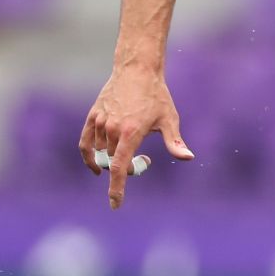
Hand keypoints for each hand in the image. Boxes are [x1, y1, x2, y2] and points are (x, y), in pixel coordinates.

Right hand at [79, 65, 193, 207]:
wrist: (136, 71)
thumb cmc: (157, 96)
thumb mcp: (169, 119)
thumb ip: (175, 142)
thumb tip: (189, 158)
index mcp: (131, 133)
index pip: (120, 168)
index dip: (117, 188)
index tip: (115, 204)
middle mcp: (112, 129)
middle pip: (114, 163)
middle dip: (128, 169)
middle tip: (145, 160)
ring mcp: (100, 123)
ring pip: (102, 153)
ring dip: (113, 159)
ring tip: (133, 146)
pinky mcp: (92, 117)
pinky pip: (85, 143)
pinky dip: (89, 156)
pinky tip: (96, 165)